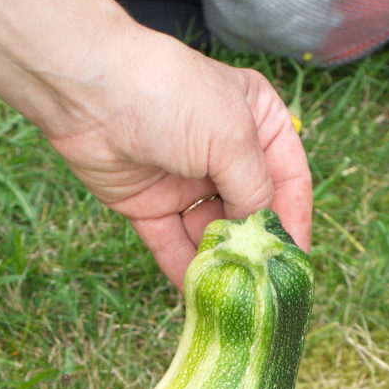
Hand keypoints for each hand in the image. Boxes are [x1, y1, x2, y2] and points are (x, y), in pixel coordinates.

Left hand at [45, 29, 310, 285]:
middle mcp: (223, 151)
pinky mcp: (149, 203)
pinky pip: (172, 243)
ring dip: (220, 263)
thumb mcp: (231, 139)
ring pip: (211, 232)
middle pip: (249, 210)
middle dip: (254, 248)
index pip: (288, 177)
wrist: (91, 93)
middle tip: (263, 287)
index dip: (294, 219)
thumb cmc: (171, 98)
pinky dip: (184, 268)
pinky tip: (197, 295)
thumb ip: (256, 191)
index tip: (297, 261)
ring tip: (230, 294)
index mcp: (257, 121)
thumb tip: (261, 235)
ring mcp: (185, 179)